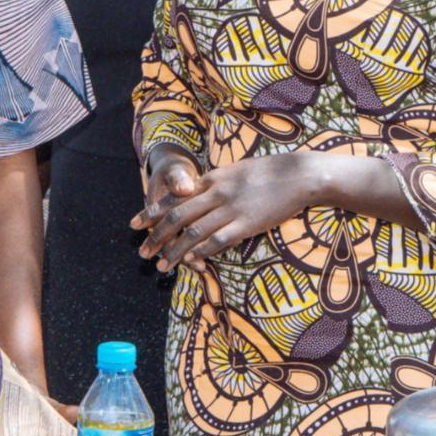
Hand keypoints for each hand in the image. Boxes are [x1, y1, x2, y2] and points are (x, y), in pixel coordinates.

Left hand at [134, 153, 319, 272]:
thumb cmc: (271, 172)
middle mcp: (217, 193)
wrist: (300, 175)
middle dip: (157, 235)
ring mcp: (231, 209)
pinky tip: (190, 262)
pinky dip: (202, 252)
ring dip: (175, 250)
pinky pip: (218, 241)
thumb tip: (199, 190)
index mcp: (213, 178)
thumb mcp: (238, 170)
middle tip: (143, 251)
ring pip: (194, 232)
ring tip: (162, 265)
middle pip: (178, 216)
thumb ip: (217, 182)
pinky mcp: (247, 224)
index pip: (175, 197)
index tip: (136, 224)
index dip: (153, 212)